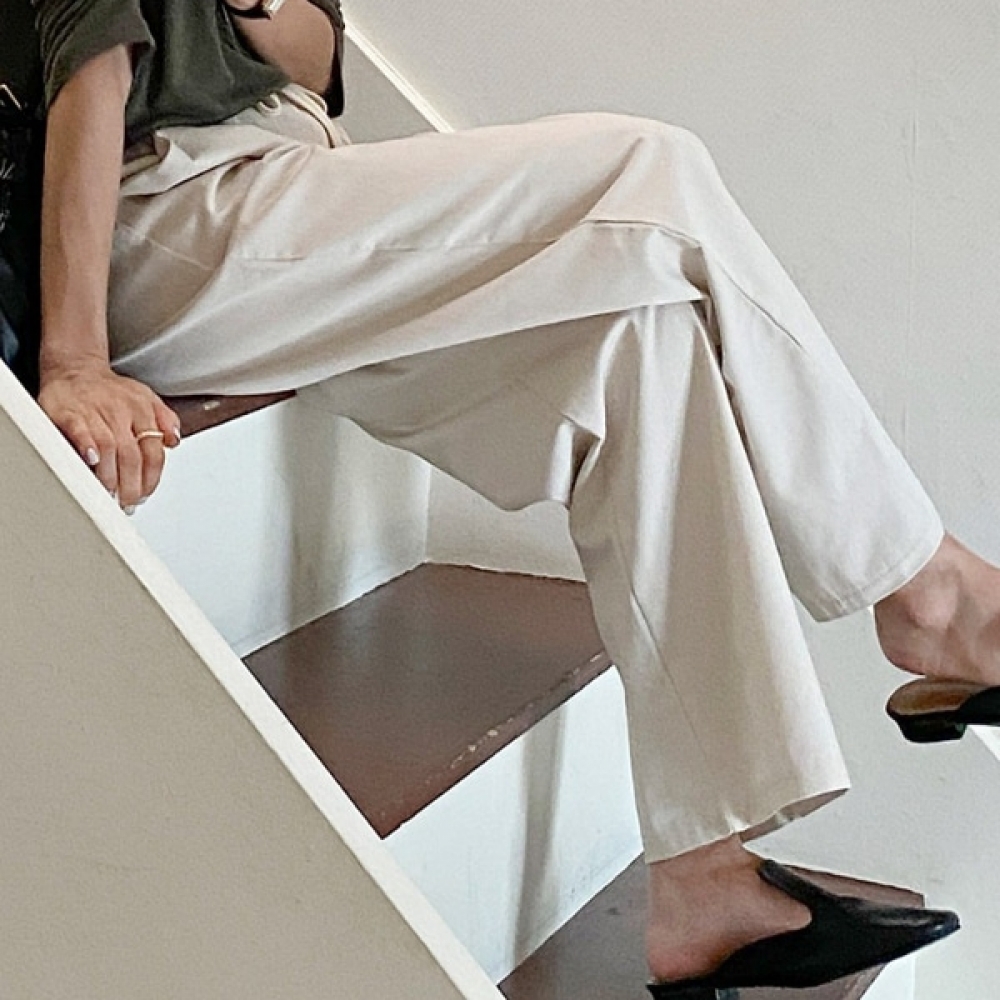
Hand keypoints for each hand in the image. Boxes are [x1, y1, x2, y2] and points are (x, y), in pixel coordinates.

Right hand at [38, 363, 181, 508]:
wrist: (74, 369)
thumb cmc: (110, 391)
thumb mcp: (146, 399)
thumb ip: (165, 420)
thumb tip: (175, 440)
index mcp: (142, 410)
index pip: (153, 452)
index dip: (151, 478)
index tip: (144, 495)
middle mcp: (121, 411)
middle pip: (132, 455)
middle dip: (131, 485)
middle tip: (127, 503)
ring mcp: (95, 411)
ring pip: (109, 448)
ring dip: (111, 476)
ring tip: (109, 495)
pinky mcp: (69, 412)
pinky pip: (81, 431)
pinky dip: (88, 448)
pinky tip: (92, 463)